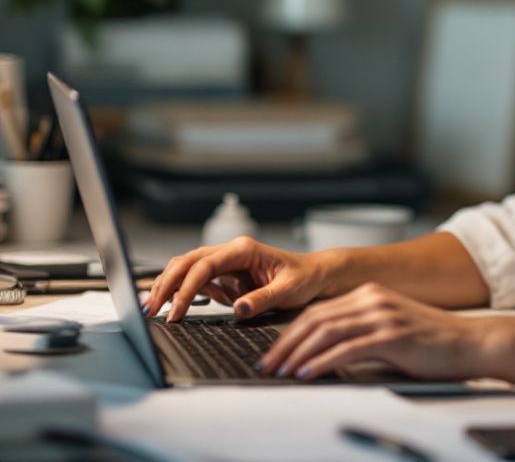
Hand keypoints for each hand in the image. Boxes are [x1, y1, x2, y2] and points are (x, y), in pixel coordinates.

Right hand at [142, 237, 330, 322]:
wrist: (315, 275)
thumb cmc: (304, 278)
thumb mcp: (288, 291)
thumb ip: (262, 299)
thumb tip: (239, 308)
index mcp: (244, 250)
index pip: (205, 265)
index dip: (186, 288)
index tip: (175, 312)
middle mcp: (232, 251)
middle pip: (188, 261)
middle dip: (167, 283)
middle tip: (151, 309)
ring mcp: (227, 262)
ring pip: (188, 266)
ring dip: (169, 284)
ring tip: (153, 308)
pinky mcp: (226, 275)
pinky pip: (197, 279)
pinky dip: (181, 290)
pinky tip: (172, 305)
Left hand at [258, 282, 488, 381]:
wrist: (469, 342)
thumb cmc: (432, 343)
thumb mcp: (390, 329)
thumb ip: (361, 332)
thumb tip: (324, 354)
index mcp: (370, 294)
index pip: (317, 311)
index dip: (288, 333)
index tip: (271, 354)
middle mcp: (372, 299)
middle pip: (314, 318)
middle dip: (284, 343)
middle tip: (265, 365)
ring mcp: (382, 315)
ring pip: (325, 331)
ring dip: (296, 353)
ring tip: (278, 372)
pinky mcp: (391, 335)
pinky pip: (347, 348)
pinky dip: (321, 361)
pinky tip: (307, 374)